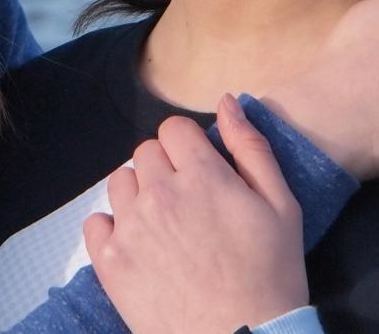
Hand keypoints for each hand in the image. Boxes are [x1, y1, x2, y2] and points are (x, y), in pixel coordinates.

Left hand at [82, 98, 306, 333]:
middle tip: (188, 204)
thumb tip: (225, 102)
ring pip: (120, 182)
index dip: (189, 146)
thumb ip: (251, 148)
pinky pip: (95, 222)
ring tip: (164, 225)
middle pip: (146, 152)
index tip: (202, 171)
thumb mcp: (282, 207)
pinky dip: (112, 229)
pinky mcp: (110, 262)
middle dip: (166, 168)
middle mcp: (159, 193)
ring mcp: (130, 228)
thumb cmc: (271, 275)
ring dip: (139, 194)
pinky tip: (138, 246)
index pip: (173, 128)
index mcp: (201, 175)